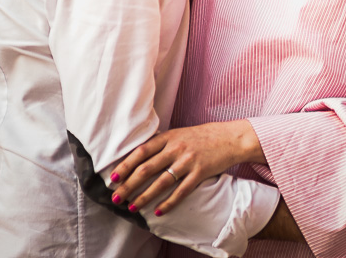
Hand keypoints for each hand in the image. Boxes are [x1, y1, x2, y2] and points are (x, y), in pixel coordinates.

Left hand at [110, 120, 263, 215]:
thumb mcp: (181, 134)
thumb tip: (139, 157)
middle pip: (146, 169)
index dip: (125, 165)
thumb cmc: (205, 136)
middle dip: (128, 185)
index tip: (113, 178)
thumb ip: (163, 143)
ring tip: (132, 207)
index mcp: (170, 137)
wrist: (232, 138)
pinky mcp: (200, 172)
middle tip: (116, 197)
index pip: (141, 152)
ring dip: (144, 197)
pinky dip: (168, 203)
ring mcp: (189, 161)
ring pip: (161, 182)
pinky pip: (181, 191)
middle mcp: (177, 148)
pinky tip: (158, 211)